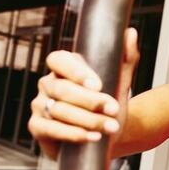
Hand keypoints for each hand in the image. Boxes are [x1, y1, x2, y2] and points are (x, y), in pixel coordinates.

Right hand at [28, 28, 139, 158]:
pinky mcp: (38, 127)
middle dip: (90, 101)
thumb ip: (125, 57)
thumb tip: (130, 33)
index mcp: (64, 68)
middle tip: (113, 109)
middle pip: (62, 89)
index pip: (59, 60)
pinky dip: (73, 134)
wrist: (110, 133)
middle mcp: (48, 84)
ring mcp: (40, 105)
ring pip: (59, 110)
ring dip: (88, 120)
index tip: (98, 85)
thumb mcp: (121, 79)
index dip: (75, 71)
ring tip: (111, 127)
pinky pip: (51, 129)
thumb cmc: (110, 103)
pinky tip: (91, 136)